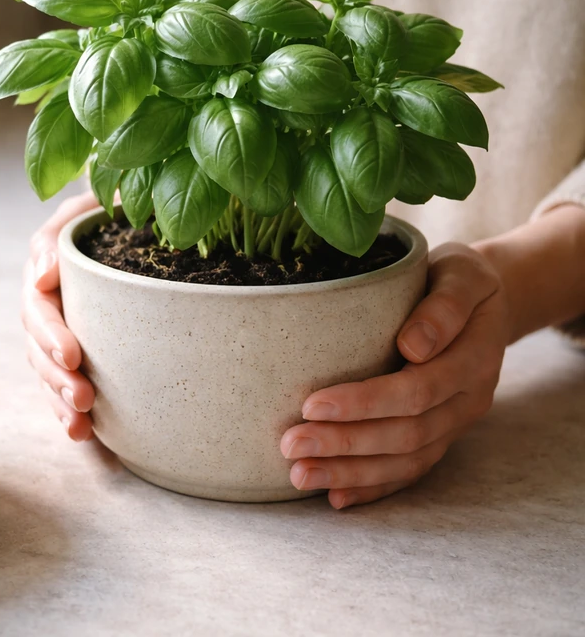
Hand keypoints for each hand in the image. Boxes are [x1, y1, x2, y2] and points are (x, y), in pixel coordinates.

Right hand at [22, 192, 99, 440]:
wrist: (131, 216)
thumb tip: (44, 274)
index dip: (51, 330)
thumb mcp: (95, 201)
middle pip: (38, 340)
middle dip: (57, 371)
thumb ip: (68, 226)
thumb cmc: (116, 206)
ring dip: (59, 396)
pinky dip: (66, 410)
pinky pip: (59, 383)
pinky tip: (82, 433)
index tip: (72, 353)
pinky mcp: (69, 349)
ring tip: (81, 421)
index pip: (39, 300)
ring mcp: (54, 325)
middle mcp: (44, 296)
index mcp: (47, 261)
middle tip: (82, 392)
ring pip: (45, 367)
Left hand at [280, 242, 510, 508]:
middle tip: (289, 443)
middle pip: (407, 434)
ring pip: (406, 461)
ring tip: (298, 474)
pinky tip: (335, 498)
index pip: (417, 390)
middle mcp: (468, 399)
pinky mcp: (439, 437)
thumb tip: (414, 345)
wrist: (483, 302)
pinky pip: (409, 472)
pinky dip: (372, 487)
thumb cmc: (457, 280)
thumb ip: (444, 307)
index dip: (365, 402)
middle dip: (345, 443)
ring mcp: (454, 423)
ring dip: (350, 473)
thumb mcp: (461, 274)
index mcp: (473, 358)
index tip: (312, 404)